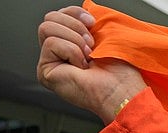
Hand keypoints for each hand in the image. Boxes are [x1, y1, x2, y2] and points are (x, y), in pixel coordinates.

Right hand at [36, 6, 146, 123]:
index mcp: (72, 40)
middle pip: (50, 17)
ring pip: (47, 28)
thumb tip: (85, 7)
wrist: (122, 90)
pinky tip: (81, 67)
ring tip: (88, 56)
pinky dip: (71, 52)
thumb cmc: (120, 70)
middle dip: (75, 27)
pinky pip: (51, 44)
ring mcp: (50, 61)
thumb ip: (87, 22)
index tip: (93, 22)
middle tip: (91, 45)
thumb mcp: (104, 36)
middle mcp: (59, 50)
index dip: (75, 13)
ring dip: (74, 40)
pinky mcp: (45, 71)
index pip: (61, 13)